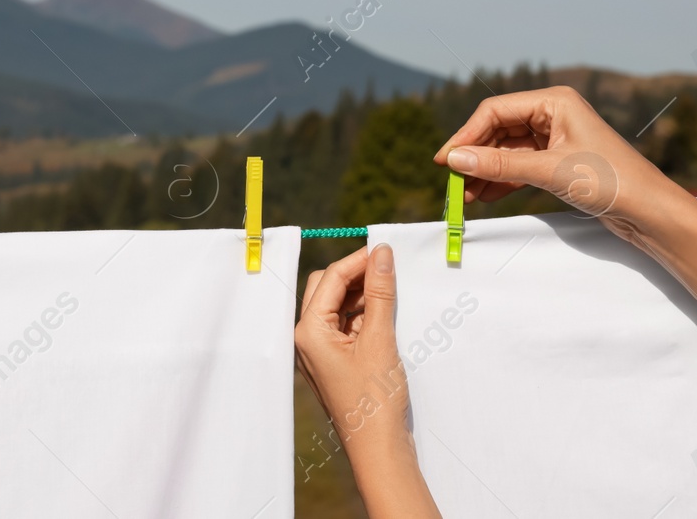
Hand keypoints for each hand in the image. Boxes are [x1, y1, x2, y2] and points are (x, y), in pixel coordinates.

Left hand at [296, 245, 440, 517]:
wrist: (378, 448)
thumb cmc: (375, 398)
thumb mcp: (380, 339)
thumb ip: (380, 293)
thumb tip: (381, 254)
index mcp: (308, 331)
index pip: (329, 280)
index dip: (356, 261)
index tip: (384, 249)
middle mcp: (306, 338)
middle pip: (326, 289)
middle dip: (355, 275)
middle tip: (387, 266)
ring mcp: (318, 351)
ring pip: (336, 307)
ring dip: (361, 294)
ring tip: (390, 288)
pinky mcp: (333, 361)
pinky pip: (344, 326)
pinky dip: (362, 315)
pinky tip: (385, 311)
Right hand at [436, 85, 696, 378]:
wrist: (652, 213)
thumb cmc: (610, 181)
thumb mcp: (549, 171)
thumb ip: (499, 165)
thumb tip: (452, 160)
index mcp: (554, 101)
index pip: (495, 110)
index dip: (466, 135)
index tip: (444, 161)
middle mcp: (553, 114)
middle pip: (497, 130)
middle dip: (474, 156)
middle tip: (452, 182)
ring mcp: (555, 139)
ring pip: (506, 150)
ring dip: (484, 171)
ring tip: (464, 195)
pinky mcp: (559, 162)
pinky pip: (519, 166)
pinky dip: (501, 180)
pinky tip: (484, 196)